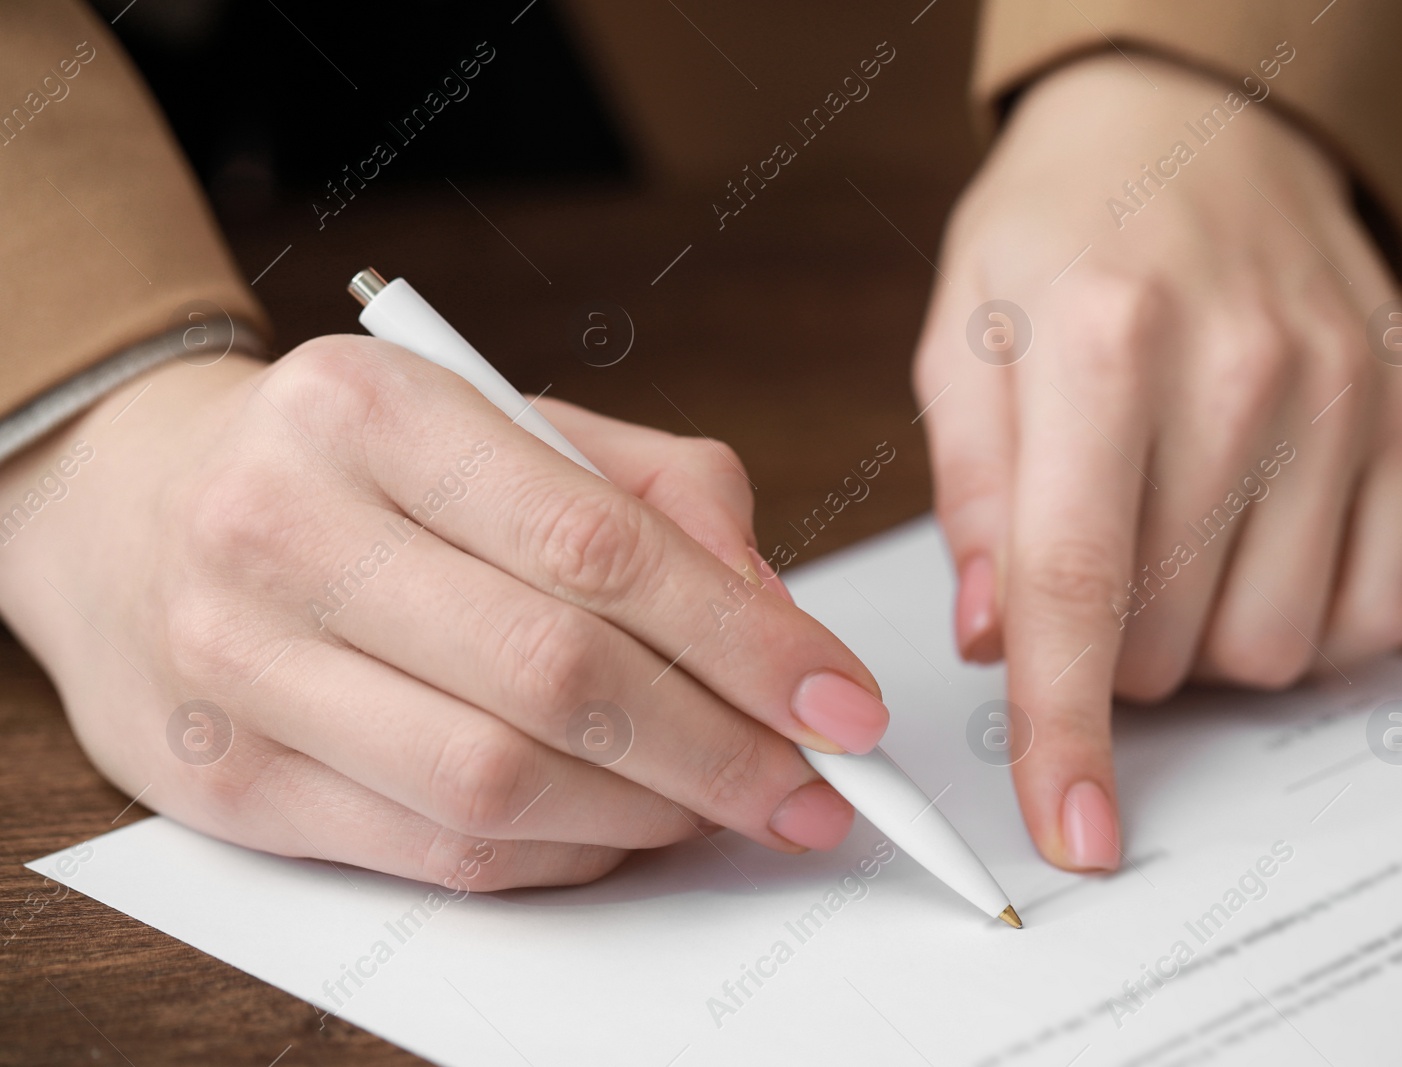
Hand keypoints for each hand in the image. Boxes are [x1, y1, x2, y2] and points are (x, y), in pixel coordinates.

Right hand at [0, 336, 892, 888]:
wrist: (138, 511)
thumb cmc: (357, 466)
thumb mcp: (508, 424)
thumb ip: (661, 498)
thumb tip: (775, 624)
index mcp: (374, 411)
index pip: (597, 543)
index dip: (743, 639)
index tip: (839, 701)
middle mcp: (285, 529)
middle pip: (555, 675)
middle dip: (719, 749)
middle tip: (812, 785)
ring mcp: (241, 667)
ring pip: (498, 782)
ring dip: (652, 814)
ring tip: (730, 805)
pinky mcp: (229, 784)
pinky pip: (440, 851)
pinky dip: (565, 855)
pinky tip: (623, 828)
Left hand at [914, 56, 1401, 869]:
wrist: (1200, 125)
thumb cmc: (1062, 234)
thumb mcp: (964, 334)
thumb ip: (972, 493)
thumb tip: (992, 639)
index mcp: (1101, 338)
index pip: (1077, 585)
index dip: (1064, 731)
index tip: (1069, 832)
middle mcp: (1241, 367)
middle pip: (1169, 636)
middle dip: (1103, 648)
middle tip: (1087, 563)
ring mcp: (1347, 393)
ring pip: (1270, 645)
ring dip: (1198, 639)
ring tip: (1170, 541)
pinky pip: (1376, 611)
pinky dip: (1302, 618)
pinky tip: (1253, 543)